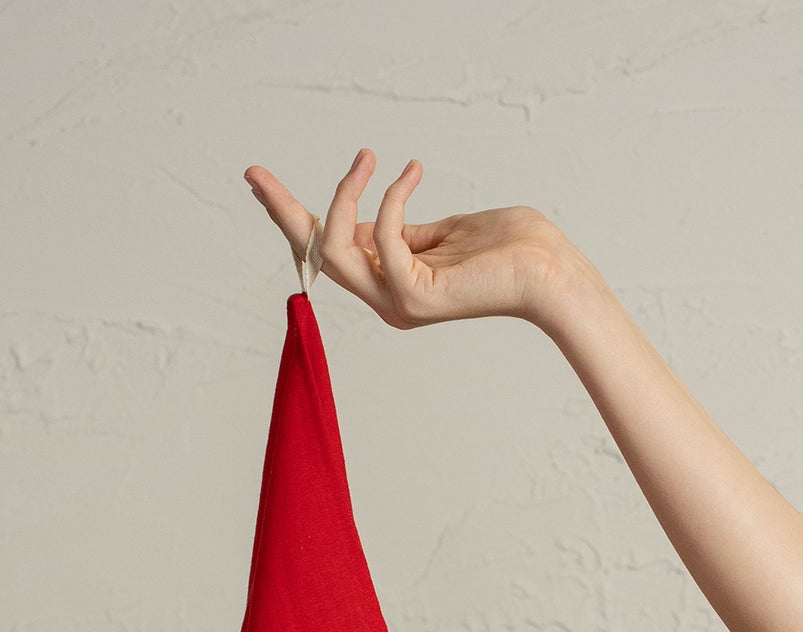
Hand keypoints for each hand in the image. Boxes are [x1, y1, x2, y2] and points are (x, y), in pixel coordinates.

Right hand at [243, 148, 591, 330]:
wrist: (548, 270)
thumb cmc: (507, 247)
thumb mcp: (441, 231)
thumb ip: (402, 230)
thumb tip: (367, 217)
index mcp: (391, 286)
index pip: (330, 252)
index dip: (295, 218)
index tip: (262, 184)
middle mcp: (387, 301)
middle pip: (318, 255)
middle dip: (284, 211)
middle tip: (254, 173)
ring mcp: (398, 303)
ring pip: (337, 250)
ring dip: (344, 195)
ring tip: (365, 156)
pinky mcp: (416, 297)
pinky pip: (382, 237)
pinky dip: (392, 198)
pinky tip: (413, 171)